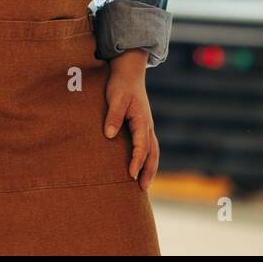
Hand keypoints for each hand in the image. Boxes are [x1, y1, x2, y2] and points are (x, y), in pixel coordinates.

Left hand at [104, 49, 158, 189]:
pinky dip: (148, 160)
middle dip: (149, 171)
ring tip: (144, 186)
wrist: (129, 72)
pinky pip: (148, 147)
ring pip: (153, 151)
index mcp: (142, 120)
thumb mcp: (115, 97)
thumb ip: (113, 115)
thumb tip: (109, 135)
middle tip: (143, 189)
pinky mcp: (142, 126)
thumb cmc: (121, 85)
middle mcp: (147, 126)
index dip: (137, 160)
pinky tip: (141, 169)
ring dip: (150, 168)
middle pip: (152, 153)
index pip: (142, 145)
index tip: (131, 175)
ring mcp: (146, 126)